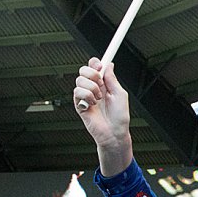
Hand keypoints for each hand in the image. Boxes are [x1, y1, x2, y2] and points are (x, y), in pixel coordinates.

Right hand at [73, 58, 133, 174]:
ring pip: (79, 80)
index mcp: (104, 84)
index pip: (94, 67)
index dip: (95, 63)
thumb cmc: (120, 117)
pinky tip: (92, 104)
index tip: (100, 65)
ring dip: (91, 87)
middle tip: (100, 82)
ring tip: (98, 98)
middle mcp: (93, 88)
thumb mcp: (120, 94)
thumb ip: (112, 79)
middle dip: (91, 73)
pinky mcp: (79, 105)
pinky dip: (86, 96)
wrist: (114, 133)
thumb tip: (109, 65)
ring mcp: (85, 96)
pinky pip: (77, 92)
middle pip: (83, 70)